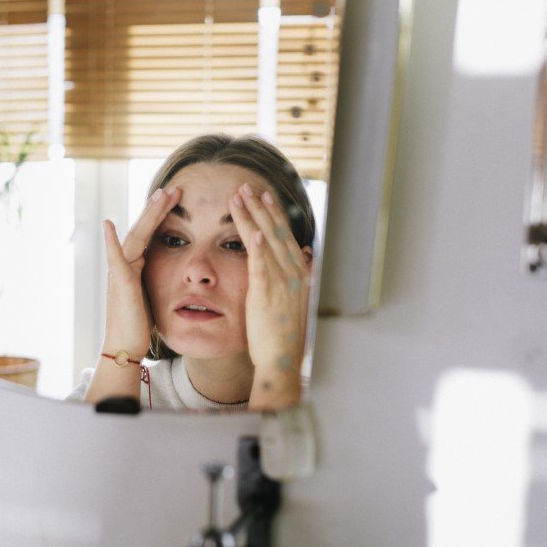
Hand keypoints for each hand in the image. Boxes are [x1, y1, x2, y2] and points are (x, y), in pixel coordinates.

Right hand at [100, 186, 181, 358]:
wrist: (125, 346)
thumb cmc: (140, 325)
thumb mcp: (154, 295)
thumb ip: (158, 277)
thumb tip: (174, 269)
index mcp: (136, 265)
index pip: (152, 233)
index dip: (163, 215)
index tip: (177, 197)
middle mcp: (126, 264)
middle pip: (144, 229)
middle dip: (158, 208)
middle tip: (173, 188)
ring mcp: (120, 272)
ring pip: (135, 237)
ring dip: (147, 216)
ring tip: (160, 196)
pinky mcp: (120, 283)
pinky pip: (114, 259)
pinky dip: (110, 242)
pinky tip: (107, 225)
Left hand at [230, 184, 311, 410]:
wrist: (282, 360)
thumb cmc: (282, 334)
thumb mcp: (294, 298)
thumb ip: (298, 273)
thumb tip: (306, 253)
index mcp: (298, 273)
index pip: (284, 235)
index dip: (273, 213)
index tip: (263, 194)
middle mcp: (293, 273)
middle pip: (276, 231)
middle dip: (261, 207)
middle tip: (246, 186)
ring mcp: (282, 283)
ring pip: (266, 242)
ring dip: (253, 217)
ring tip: (240, 197)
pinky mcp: (267, 295)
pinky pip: (262, 267)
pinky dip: (259, 248)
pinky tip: (253, 232)